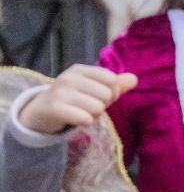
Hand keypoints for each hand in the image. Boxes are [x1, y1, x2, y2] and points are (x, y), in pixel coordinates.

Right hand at [17, 65, 136, 133]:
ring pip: (98, 108)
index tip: (98, 96)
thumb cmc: (73, 99)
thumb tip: (134, 79)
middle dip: (102, 105)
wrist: (41, 112)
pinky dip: (85, 121)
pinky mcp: (55, 108)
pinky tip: (77, 119)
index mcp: (80, 70)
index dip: (112, 93)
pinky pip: (85, 118)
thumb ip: (115, 84)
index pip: (112, 80)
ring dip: (93, 115)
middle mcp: (69, 77)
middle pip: (107, 95)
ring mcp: (60, 92)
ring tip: (80, 112)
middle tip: (87, 106)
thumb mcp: (93, 89)